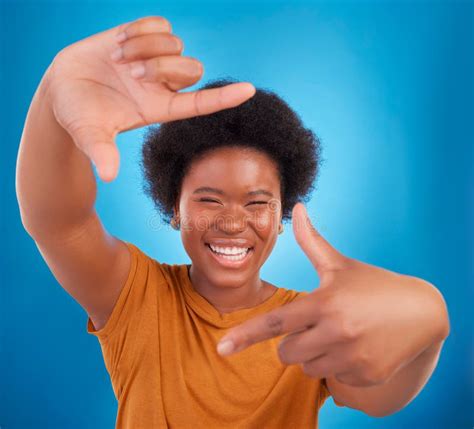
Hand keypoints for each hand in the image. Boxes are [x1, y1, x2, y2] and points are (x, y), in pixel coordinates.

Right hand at [43, 16, 254, 181]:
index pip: (201, 104)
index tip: (249, 91)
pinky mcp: (144, 37)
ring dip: (146, 47)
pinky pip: (160, 25)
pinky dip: (141, 30)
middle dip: (162, 66)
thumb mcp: (89, 134)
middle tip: (130, 74)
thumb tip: (108, 176)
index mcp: (159, 109)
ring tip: (118, 59)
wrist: (62, 88)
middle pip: (192, 69)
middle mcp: (164, 85)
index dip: (225, 98)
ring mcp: (155, 60)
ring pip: (176, 44)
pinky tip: (120, 43)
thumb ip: (101, 152)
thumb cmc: (78, 116)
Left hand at [217, 203, 446, 386]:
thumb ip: (312, 241)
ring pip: (306, 367)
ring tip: (338, 335)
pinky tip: (356, 348)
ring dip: (313, 354)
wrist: (421, 312)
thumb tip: (298, 207)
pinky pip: (331, 377)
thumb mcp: (340, 264)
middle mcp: (336, 332)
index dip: (245, 335)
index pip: (275, 322)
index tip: (221, 348)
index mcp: (324, 302)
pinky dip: (336, 365)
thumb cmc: (374, 284)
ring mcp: (352, 357)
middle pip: (286, 351)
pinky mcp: (366, 375)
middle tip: (315, 325)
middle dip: (292, 341)